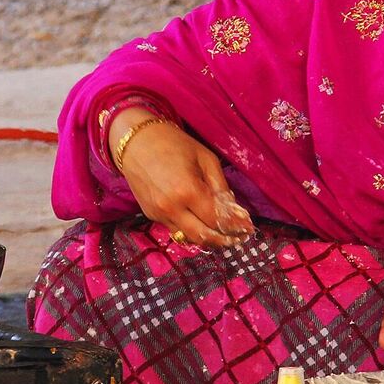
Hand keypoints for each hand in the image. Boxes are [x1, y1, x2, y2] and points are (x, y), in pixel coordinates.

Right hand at [108, 108, 255, 248]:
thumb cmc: (173, 144)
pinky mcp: (151, 215)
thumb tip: (235, 211)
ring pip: (189, 238)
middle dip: (224, 240)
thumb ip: (221, 186)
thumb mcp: (205, 158)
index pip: (216, 219)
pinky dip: (191, 230)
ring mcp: (159, 214)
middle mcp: (171, 208)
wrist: (135, 142)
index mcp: (187, 190)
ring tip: (224, 235)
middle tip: (239, 238)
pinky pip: (176, 230)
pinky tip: (201, 223)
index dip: (235, 226)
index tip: (248, 229)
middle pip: (203, 236)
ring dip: (208, 239)